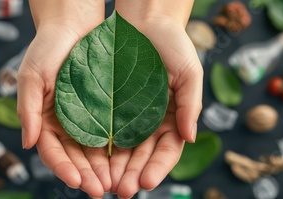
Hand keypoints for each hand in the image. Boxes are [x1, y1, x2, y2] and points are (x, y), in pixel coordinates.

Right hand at [17, 1, 109, 196]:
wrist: (74, 24)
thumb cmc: (47, 47)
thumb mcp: (32, 76)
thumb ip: (28, 110)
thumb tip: (27, 144)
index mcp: (44, 121)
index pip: (52, 152)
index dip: (63, 168)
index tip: (76, 181)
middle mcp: (65, 124)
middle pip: (75, 158)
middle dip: (88, 176)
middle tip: (102, 190)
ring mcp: (85, 119)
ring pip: (94, 152)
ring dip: (104, 170)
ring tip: (117, 184)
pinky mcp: (104, 111)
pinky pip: (111, 134)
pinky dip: (117, 150)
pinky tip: (126, 161)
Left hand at [111, 1, 202, 196]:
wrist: (145, 21)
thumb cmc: (172, 44)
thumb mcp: (188, 72)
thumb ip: (190, 105)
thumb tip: (190, 137)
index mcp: (173, 119)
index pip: (167, 152)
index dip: (158, 169)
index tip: (145, 182)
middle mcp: (150, 123)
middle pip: (142, 157)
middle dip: (132, 175)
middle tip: (121, 190)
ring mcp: (129, 117)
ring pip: (122, 151)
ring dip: (114, 170)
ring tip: (104, 184)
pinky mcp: (108, 108)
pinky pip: (102, 132)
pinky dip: (98, 149)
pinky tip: (91, 162)